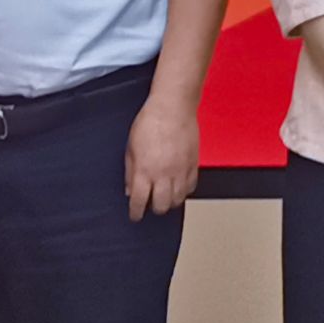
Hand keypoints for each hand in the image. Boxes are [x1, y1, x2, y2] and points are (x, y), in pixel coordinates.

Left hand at [124, 96, 200, 219]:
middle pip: (161, 206)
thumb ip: (130, 171)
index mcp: (145, 170)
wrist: (173, 107)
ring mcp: (181, 170)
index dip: (136, 212)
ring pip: (178, 200)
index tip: (135, 215)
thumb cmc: (150, 121)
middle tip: (150, 203)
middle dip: (154, 208)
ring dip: (170, 201)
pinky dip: (184, 191)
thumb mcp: (130, 147)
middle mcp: (164, 174)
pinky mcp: (193, 164)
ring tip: (164, 196)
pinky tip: (178, 186)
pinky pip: (191, 187)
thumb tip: (130, 188)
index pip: (139, 202)